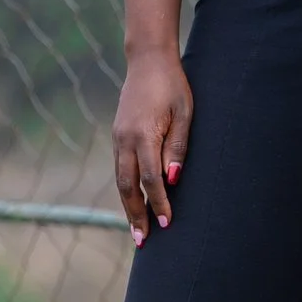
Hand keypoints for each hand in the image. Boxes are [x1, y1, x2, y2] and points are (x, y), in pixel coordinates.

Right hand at [111, 51, 191, 245]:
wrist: (148, 60)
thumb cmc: (173, 85)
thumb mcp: (184, 113)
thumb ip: (177, 147)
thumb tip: (171, 180)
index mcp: (143, 134)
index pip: (150, 178)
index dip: (158, 202)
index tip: (166, 224)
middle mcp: (125, 139)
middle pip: (127, 186)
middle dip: (135, 214)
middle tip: (142, 240)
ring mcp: (117, 137)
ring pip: (119, 179)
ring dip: (128, 205)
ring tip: (136, 229)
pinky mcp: (117, 135)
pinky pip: (118, 168)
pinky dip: (124, 188)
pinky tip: (132, 201)